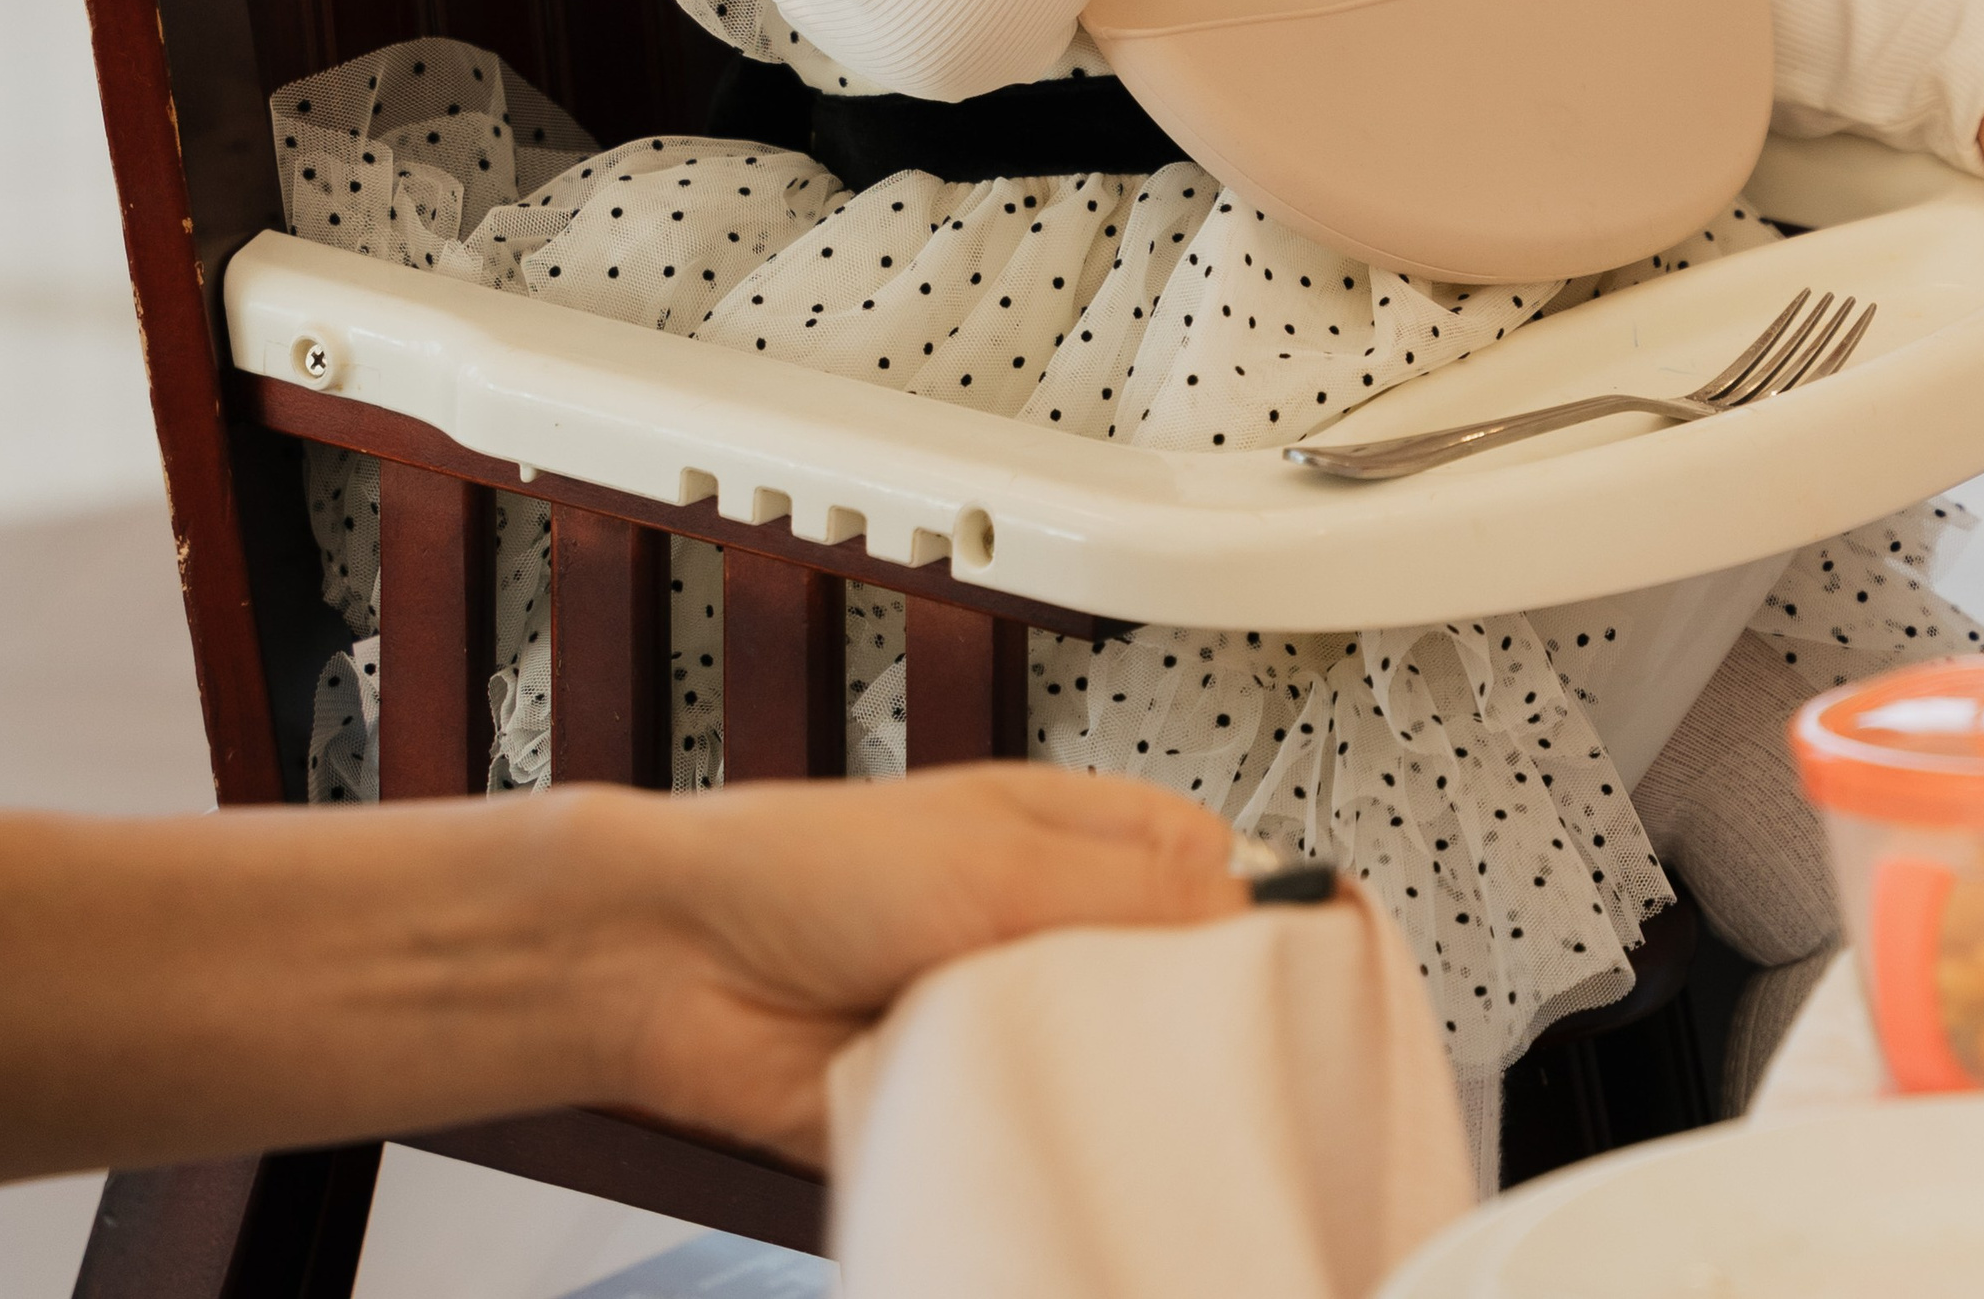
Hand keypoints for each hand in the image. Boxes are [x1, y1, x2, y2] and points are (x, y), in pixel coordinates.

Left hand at [611, 763, 1246, 1166]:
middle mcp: (1046, 923)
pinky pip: (1039, 1135)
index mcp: (1074, 836)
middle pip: (1174, 986)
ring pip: (1111, 1068)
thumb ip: (1140, 888)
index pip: (1214, 877)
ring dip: (1116, 1089)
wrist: (669, 966)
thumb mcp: (998, 858)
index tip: (1314, 981)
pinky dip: (1050, 1144)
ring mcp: (1004, 1016)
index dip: (1266, 926)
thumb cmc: (806, 865)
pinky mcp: (963, 1100)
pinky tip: (1066, 1148)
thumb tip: (1274, 898)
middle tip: (1229, 1060)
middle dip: (1195, 1024)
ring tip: (1133, 1099)